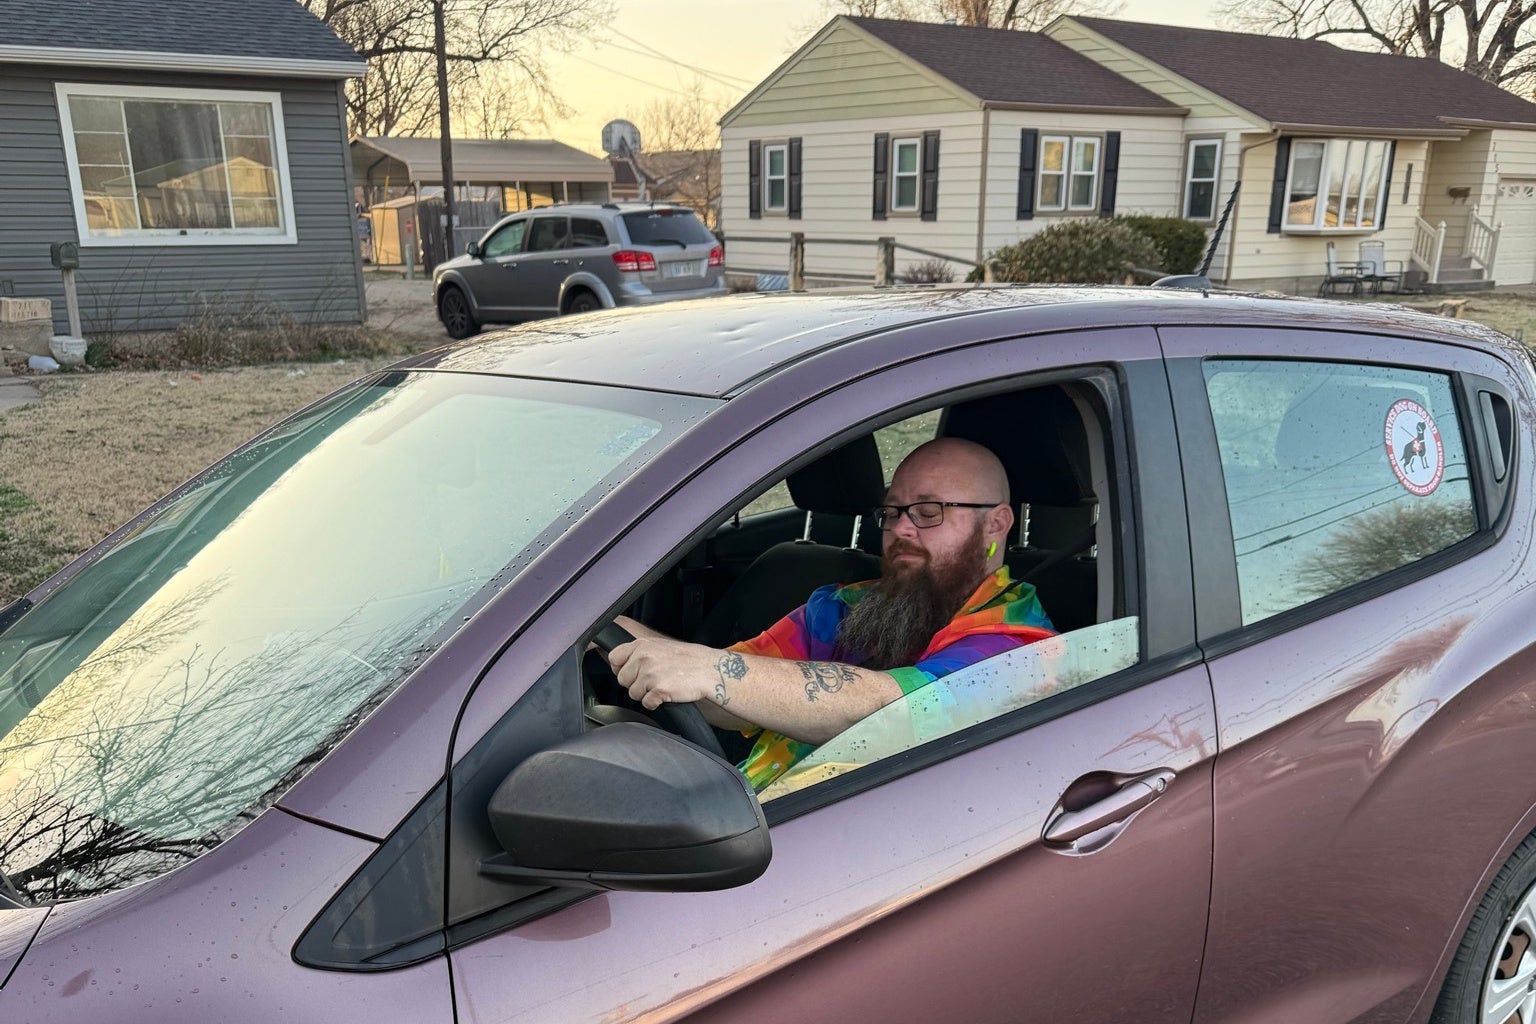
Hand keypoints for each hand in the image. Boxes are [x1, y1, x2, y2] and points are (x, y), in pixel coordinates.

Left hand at [607, 636, 721, 710]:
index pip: (614, 657)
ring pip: (633, 693)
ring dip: (646, 694)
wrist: (709, 669)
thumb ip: (639, 652)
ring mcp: (650, 674)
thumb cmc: (687, 659)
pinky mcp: (659, 690)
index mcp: (642, 645)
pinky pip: (646, 703)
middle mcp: (643, 658)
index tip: (631, 672)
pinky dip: (655, 702)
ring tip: (661, 685)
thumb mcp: (659, 646)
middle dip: (634, 683)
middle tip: (652, 680)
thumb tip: (621, 663)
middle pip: (622, 679)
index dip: (621, 668)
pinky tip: (666, 694)